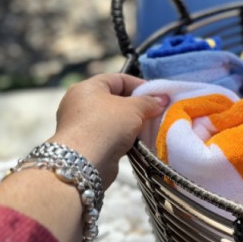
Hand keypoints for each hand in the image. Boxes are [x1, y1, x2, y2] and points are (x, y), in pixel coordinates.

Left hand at [48, 74, 168, 187]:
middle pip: (115, 99)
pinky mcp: (86, 144)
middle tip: (155, 112)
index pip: (118, 79)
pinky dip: (123, 137)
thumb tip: (162, 99)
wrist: (85, 162)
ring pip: (113, 119)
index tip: (158, 94)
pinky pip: (109, 135)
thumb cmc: (106, 126)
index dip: (140, 85)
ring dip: (131, 124)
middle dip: (137, 106)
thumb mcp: (133, 108)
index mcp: (87, 88)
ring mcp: (81, 125)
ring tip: (149, 128)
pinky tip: (137, 143)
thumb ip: (149, 102)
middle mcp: (80, 104)